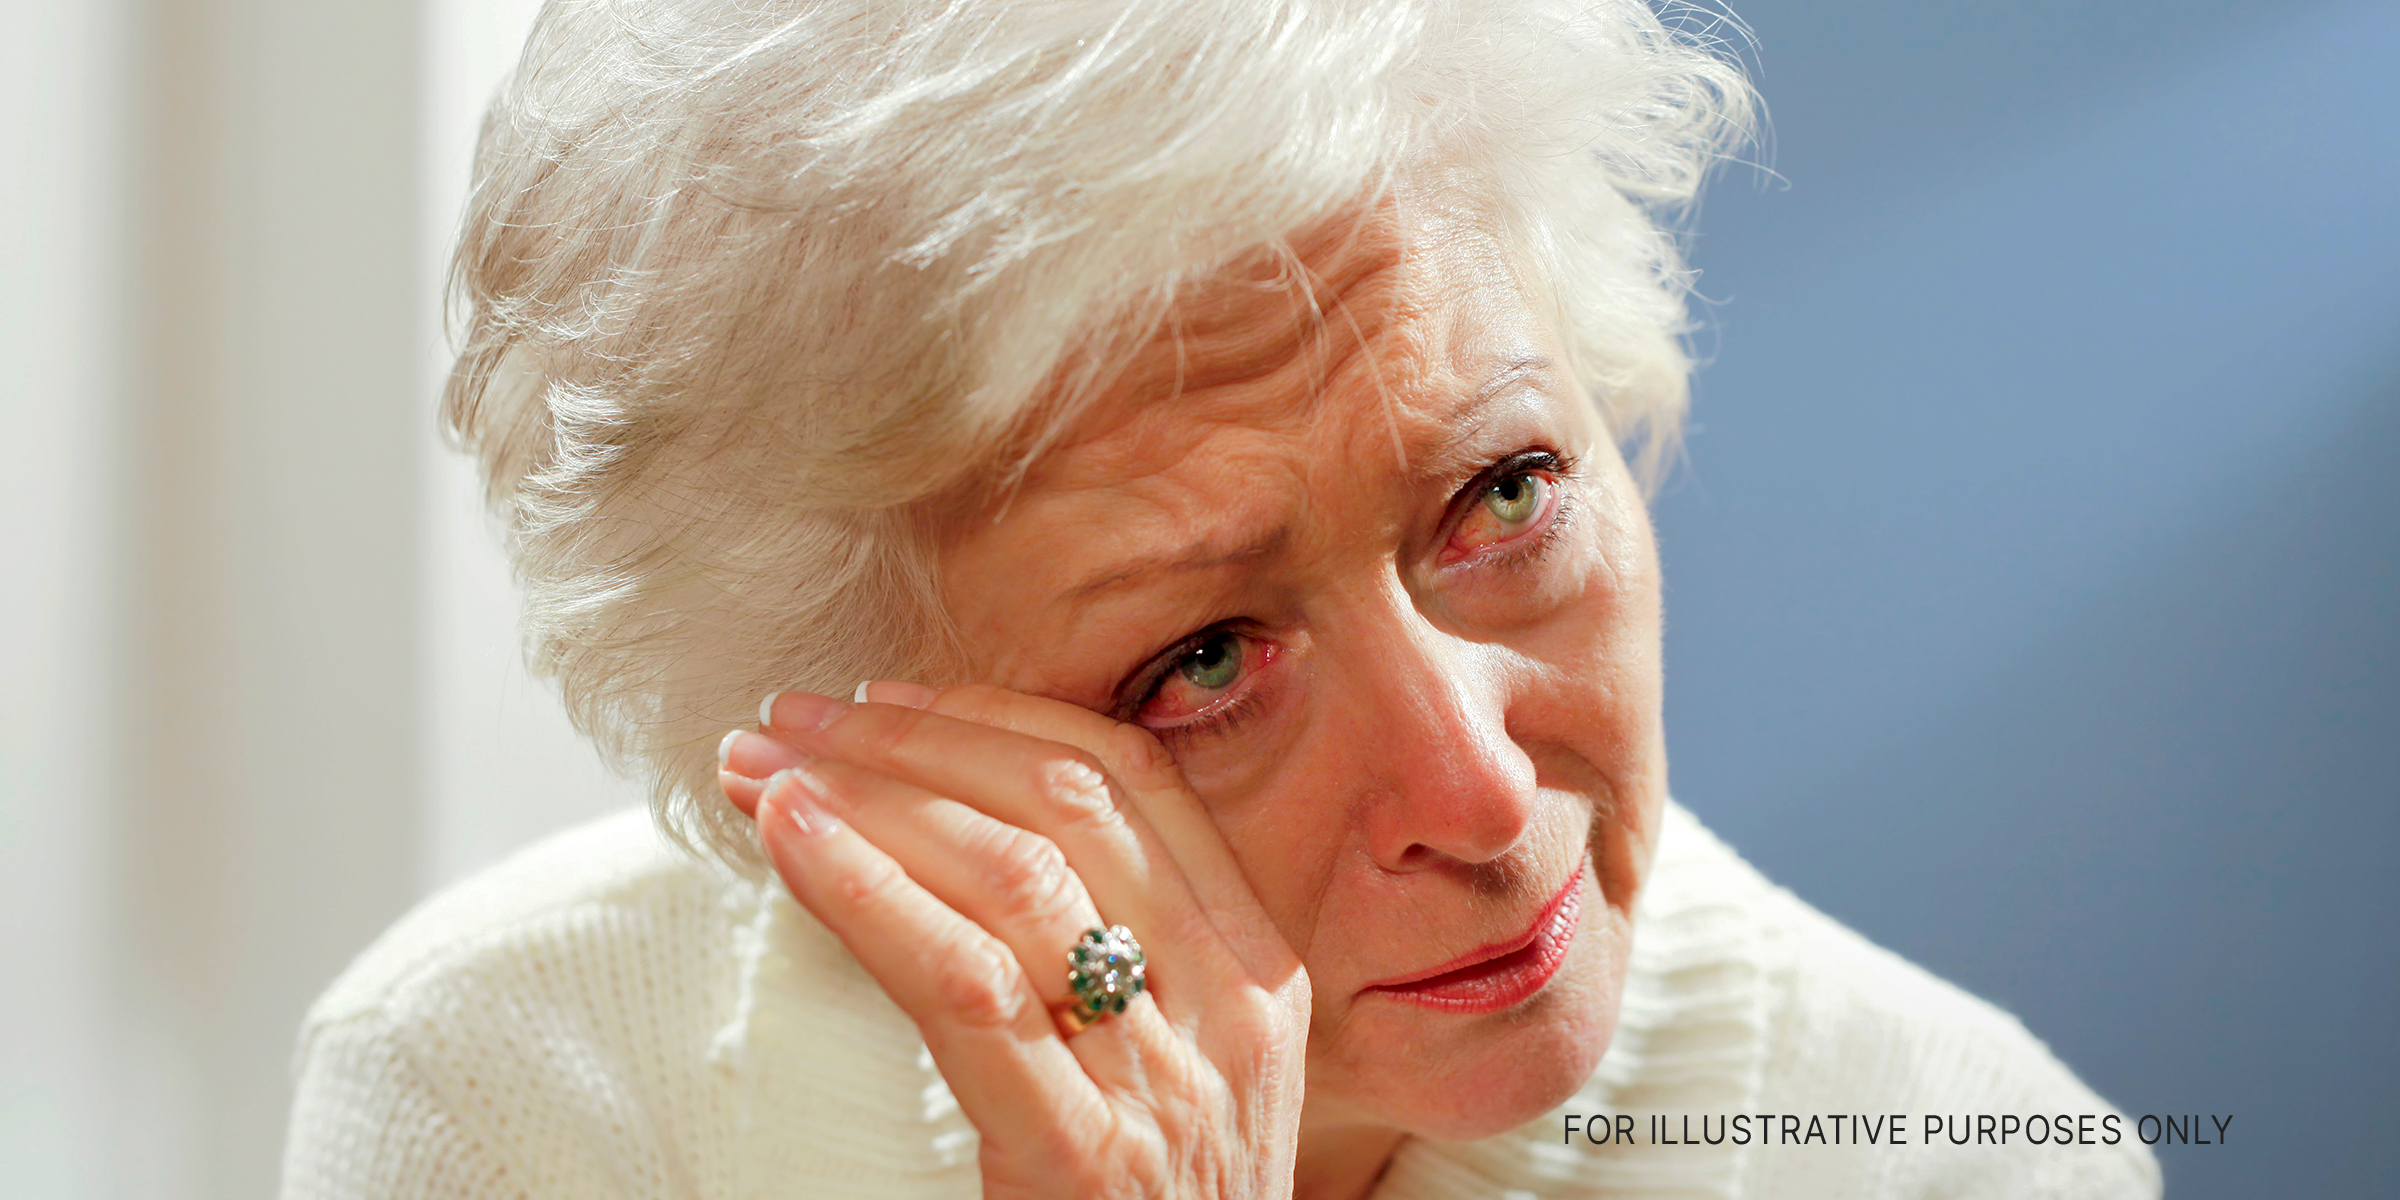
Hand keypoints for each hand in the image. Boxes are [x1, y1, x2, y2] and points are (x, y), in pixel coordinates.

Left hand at [718, 683, 1310, 1198]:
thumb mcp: (1166, 1075)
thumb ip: (1110, 960)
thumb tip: (955, 832)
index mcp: (1256, 970)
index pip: (1131, 780)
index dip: (992, 716)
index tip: (879, 698)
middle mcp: (1229, 1010)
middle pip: (1063, 805)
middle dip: (909, 739)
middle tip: (785, 719)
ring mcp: (1168, 1085)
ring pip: (1010, 875)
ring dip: (865, 798)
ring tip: (756, 771)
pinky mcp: (1085, 1160)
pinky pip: (963, 984)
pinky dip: (863, 890)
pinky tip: (791, 842)